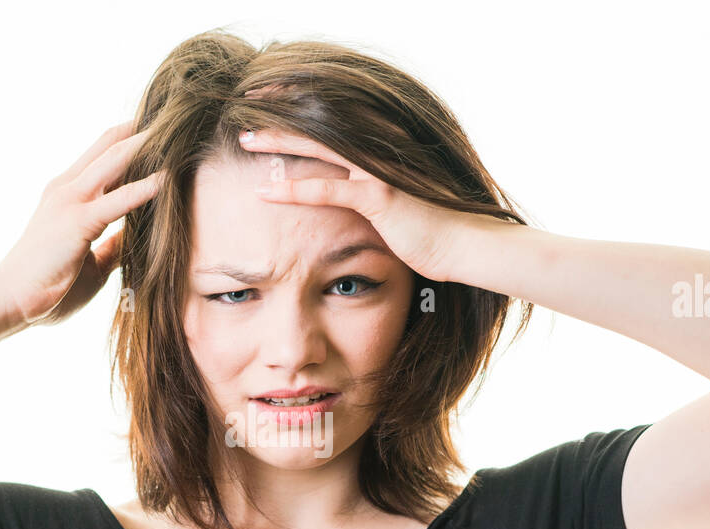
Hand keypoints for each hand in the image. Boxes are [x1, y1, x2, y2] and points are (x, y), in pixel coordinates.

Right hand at [0, 120, 163, 326]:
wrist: (10, 301)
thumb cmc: (47, 287)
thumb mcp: (90, 262)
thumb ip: (112, 246)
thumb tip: (135, 240)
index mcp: (67, 195)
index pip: (103, 156)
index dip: (131, 141)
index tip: (161, 132)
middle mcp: (67, 189)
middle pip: (109, 146)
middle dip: (142, 130)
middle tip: (175, 115)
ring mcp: (69, 201)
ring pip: (114, 161)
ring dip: (145, 145)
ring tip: (177, 132)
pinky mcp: (77, 222)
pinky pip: (117, 200)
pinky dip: (143, 188)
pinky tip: (167, 178)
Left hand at [237, 126, 479, 283]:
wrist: (463, 244)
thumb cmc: (430, 227)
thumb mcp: (397, 200)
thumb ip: (371, 187)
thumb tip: (351, 190)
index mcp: (381, 146)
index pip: (334, 117)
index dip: (300, 106)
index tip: (269, 103)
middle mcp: (379, 149)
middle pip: (320, 122)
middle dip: (281, 114)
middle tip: (246, 112)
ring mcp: (379, 170)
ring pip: (319, 146)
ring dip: (279, 143)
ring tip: (246, 141)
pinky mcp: (379, 195)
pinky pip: (327, 189)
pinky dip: (293, 189)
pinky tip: (266, 191)